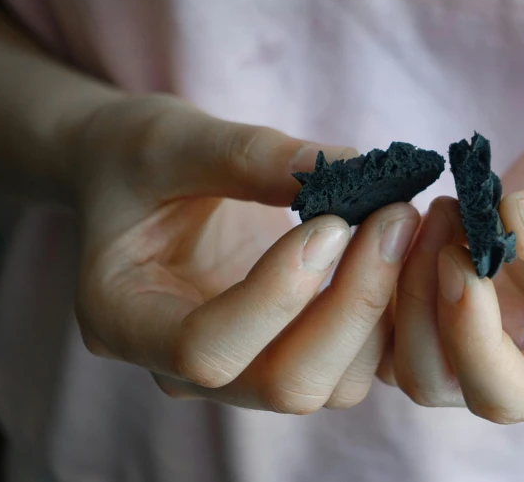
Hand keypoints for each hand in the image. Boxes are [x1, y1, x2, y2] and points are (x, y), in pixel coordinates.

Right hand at [70, 95, 419, 412]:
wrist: (133, 181)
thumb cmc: (132, 157)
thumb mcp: (169, 138)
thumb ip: (248, 155)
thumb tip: (353, 166)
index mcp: (125, 321)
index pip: (205, 352)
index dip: (276, 297)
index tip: (330, 221)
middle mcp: (181, 367)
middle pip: (284, 385)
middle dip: (351, 306)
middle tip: (393, 216)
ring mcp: (238, 369)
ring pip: (330, 385)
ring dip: (378, 310)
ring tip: (397, 222)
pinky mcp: (282, 351)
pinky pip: (351, 364)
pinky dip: (385, 316)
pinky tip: (395, 249)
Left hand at [386, 103, 523, 421]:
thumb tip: (512, 229)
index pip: (505, 393)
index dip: (468, 335)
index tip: (461, 256)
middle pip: (436, 377)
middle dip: (420, 303)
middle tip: (442, 218)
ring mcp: (490, 328)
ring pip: (402, 348)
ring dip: (398, 283)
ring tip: (435, 208)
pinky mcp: (461, 291)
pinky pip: (395, 305)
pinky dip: (387, 267)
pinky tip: (415, 213)